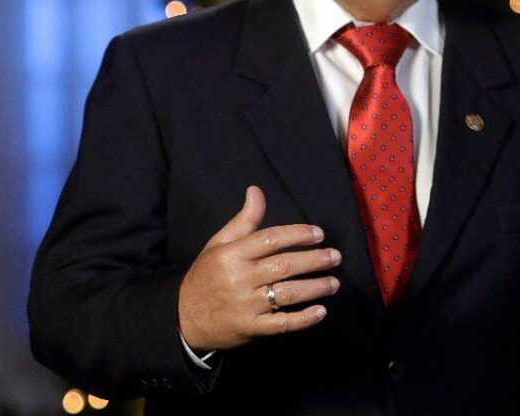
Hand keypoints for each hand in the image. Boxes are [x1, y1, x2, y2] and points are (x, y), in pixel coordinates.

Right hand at [177, 186, 341, 351]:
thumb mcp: (218, 244)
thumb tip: (256, 191)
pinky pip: (282, 324)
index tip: (318, 233)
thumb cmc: (206, 275)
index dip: (297, 234)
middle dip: (314, 260)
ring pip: (287, 294)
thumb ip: (243, 220)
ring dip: (315, 288)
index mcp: (232, 254)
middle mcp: (240, 278)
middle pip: (284, 266)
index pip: (270, 239)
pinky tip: (320, 311)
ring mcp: (246, 305)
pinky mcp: (251, 328)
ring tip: (334, 282)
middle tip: (335, 257)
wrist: (185, 317)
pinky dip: (303, 318)